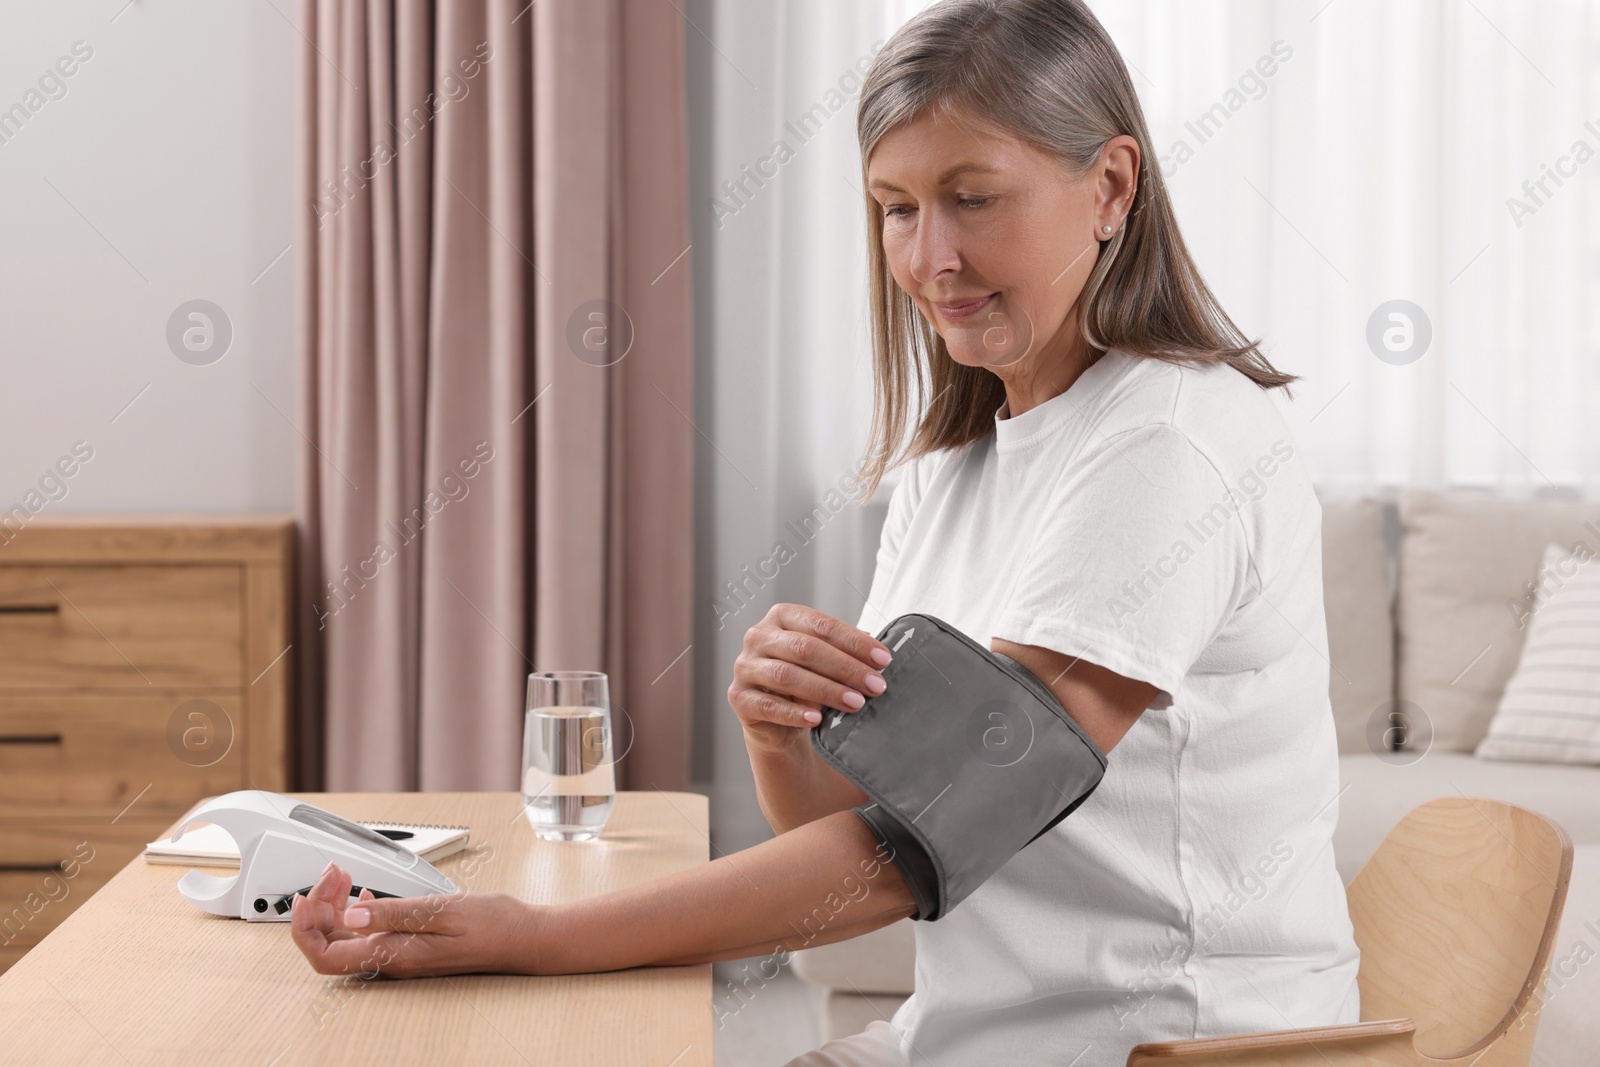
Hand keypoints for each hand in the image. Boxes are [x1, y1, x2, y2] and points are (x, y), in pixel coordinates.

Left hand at [289, 861, 544, 977]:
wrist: (526, 939)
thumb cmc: (495, 925)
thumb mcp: (442, 910)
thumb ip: (394, 914)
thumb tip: (352, 914)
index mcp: (394, 954)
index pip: (325, 955)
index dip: (304, 930)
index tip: (305, 898)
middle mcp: (393, 960)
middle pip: (332, 945)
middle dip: (319, 908)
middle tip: (331, 874)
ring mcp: (402, 955)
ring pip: (348, 939)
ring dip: (336, 908)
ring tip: (342, 876)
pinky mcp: (412, 947)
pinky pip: (371, 934)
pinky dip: (358, 911)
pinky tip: (365, 893)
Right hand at [728, 602, 891, 749]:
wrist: (777, 720)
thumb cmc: (805, 682)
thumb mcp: (826, 662)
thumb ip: (845, 652)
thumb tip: (877, 653)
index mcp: (782, 617)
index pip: (821, 625)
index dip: (854, 642)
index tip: (883, 659)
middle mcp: (758, 636)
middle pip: (805, 648)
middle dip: (845, 668)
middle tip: (875, 685)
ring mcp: (745, 666)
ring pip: (787, 675)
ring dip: (826, 690)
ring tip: (855, 703)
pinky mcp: (738, 697)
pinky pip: (768, 705)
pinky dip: (794, 713)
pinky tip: (817, 718)